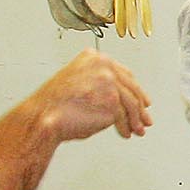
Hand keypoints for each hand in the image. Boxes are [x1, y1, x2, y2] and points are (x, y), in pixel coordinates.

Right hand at [21, 52, 150, 145]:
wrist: (44, 116)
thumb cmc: (55, 104)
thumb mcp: (78, 83)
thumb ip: (99, 84)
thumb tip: (122, 98)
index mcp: (93, 56)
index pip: (123, 73)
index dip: (135, 89)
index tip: (143, 100)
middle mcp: (102, 64)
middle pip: (131, 87)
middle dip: (140, 107)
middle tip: (145, 119)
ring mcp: (108, 81)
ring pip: (131, 102)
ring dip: (135, 119)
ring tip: (137, 130)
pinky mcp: (112, 99)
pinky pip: (125, 115)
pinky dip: (126, 126)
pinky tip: (126, 132)